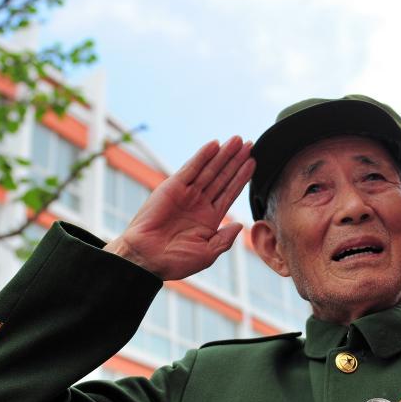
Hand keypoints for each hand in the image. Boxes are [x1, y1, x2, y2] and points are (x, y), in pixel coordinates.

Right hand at [104, 136, 253, 279]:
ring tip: (238, 140)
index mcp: (208, 218)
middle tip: (249, 143)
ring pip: (209, 170)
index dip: (242, 178)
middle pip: (222, 177)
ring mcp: (186, 194)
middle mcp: (199, 203)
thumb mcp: (207, 254)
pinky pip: (191, 169)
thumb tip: (239, 225)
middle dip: (235, 160)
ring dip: (223, 154)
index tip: (254, 163)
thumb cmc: (174, 261)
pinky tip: (215, 145)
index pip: (229, 193)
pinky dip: (202, 156)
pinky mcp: (172, 187)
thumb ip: (224, 239)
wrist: (147, 259)